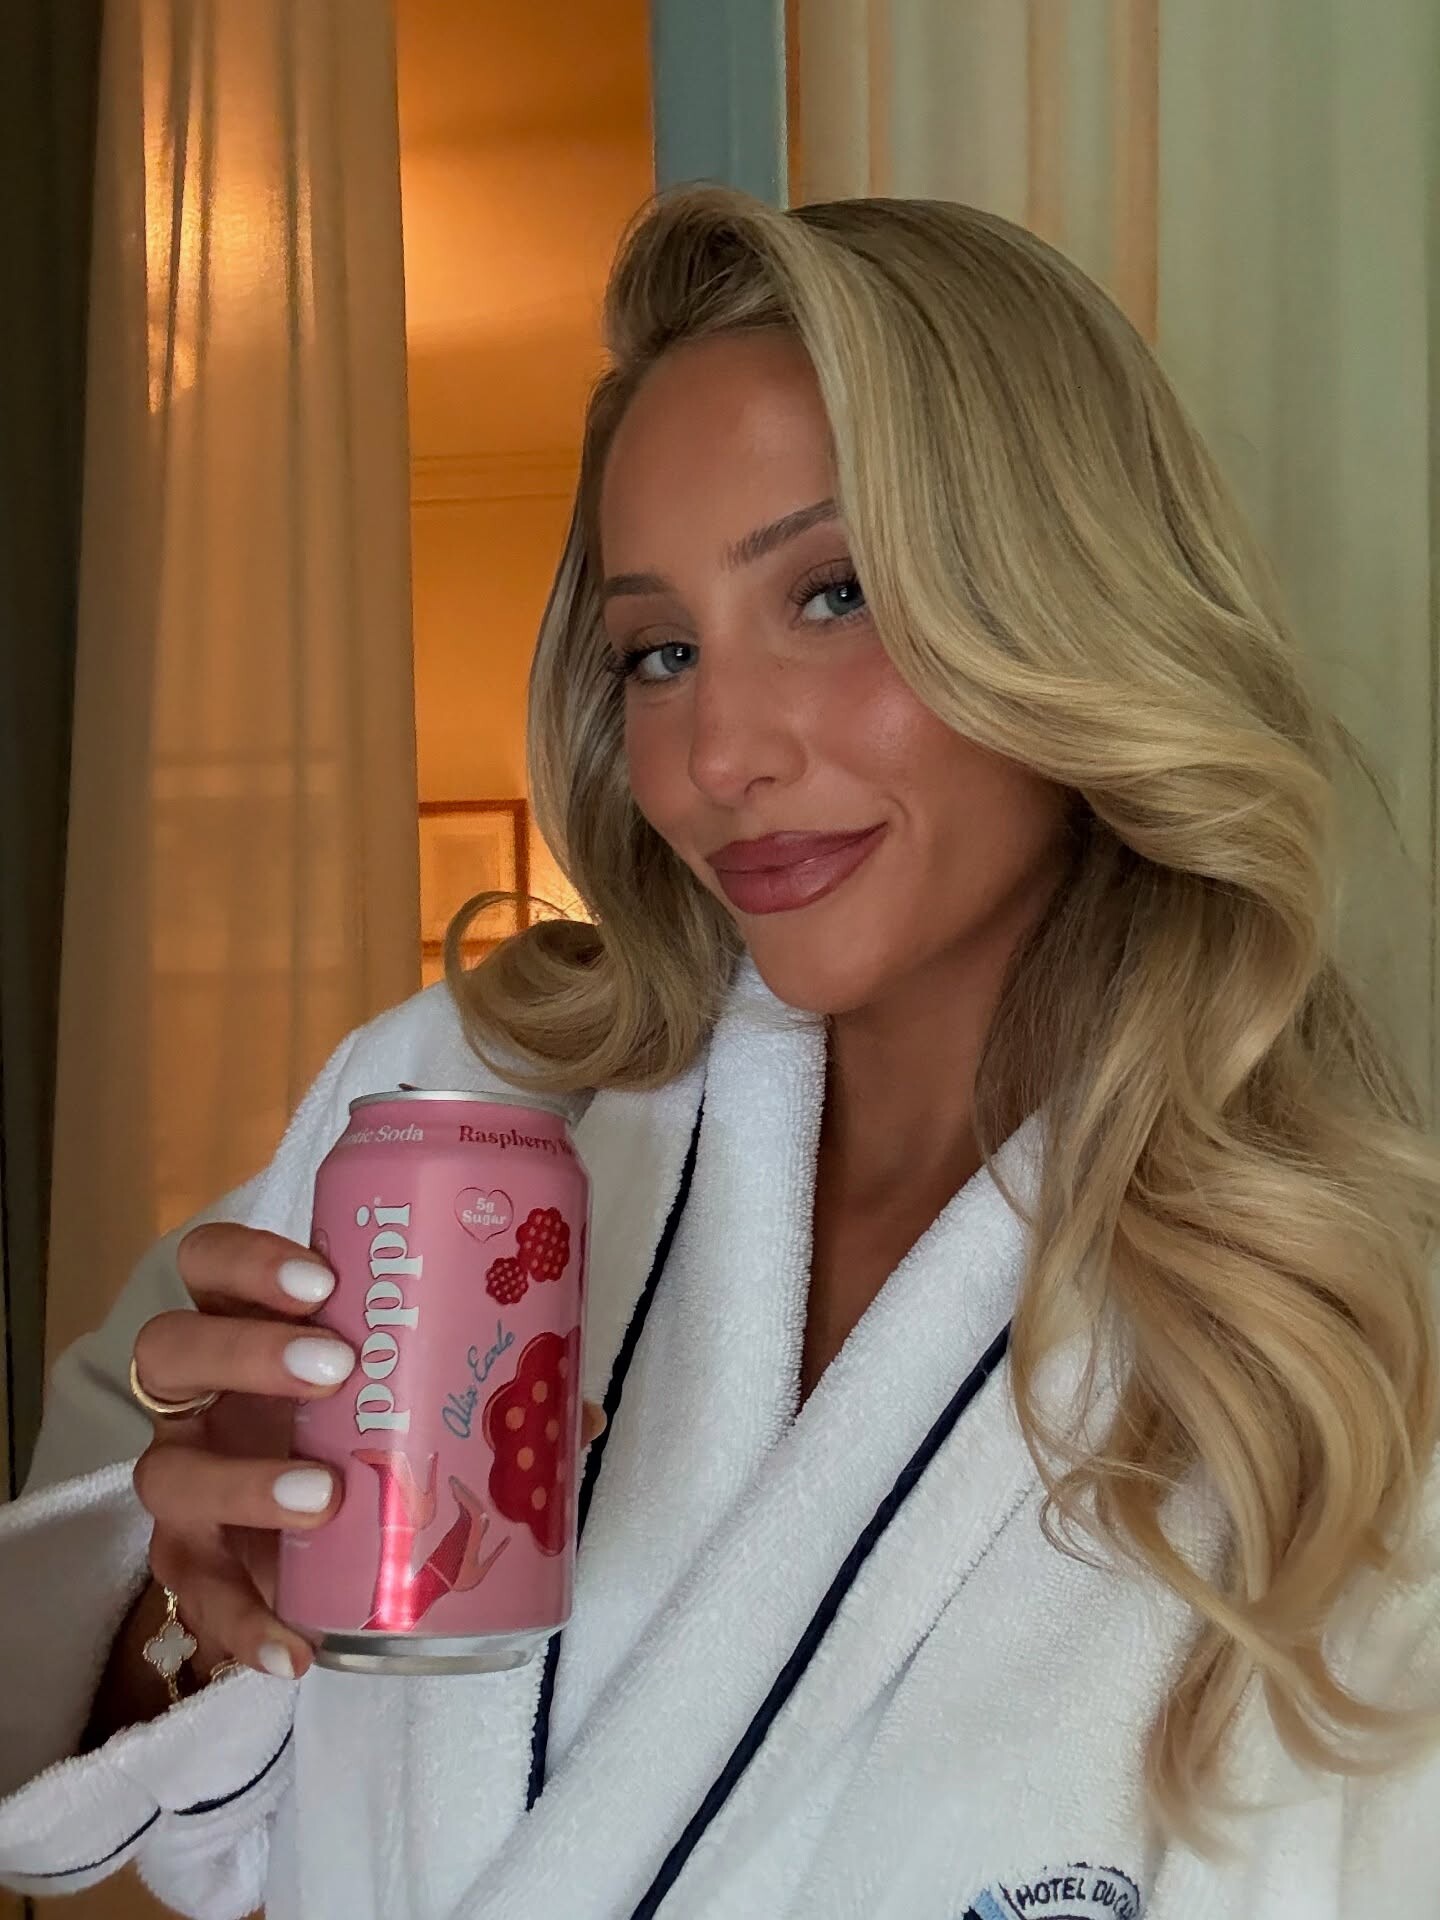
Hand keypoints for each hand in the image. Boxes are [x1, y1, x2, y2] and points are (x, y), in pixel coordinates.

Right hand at [131, 1224, 606, 1680]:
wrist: (317, 1538)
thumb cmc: (366, 1428)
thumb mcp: (414, 1394)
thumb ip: (486, 1392)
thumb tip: (579, 1417)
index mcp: (250, 1327)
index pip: (211, 1264)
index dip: (250, 1261)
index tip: (323, 1278)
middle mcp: (201, 1397)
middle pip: (170, 1349)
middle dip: (247, 1351)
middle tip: (336, 1369)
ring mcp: (188, 1477)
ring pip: (164, 1472)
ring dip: (243, 1481)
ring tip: (324, 1497)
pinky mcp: (194, 1563)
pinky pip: (193, 1598)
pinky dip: (240, 1624)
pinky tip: (294, 1647)